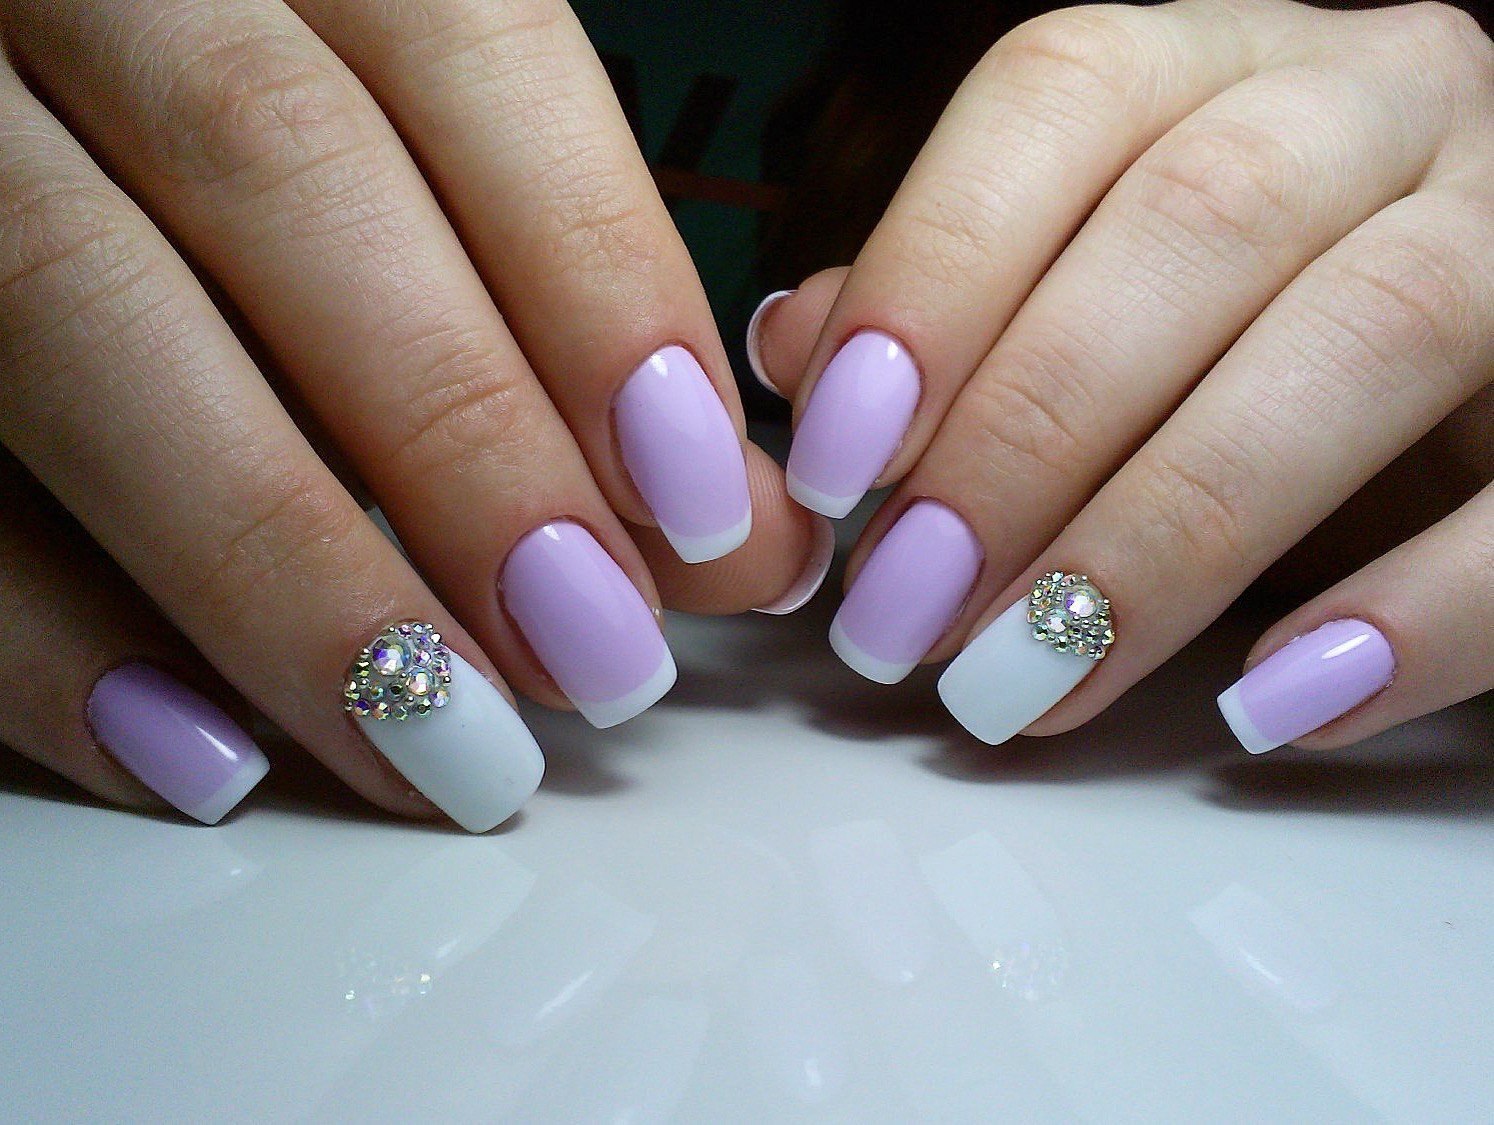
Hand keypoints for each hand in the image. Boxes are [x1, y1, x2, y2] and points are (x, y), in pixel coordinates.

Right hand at [0, 0, 825, 828]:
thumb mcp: (412, 151)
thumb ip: (563, 294)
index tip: (699, 496)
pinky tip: (196, 751)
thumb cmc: (257, 148)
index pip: (464, 46)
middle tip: (598, 650)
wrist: (24, 78)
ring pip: (79, 304)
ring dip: (280, 563)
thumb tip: (735, 524)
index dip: (595, 275)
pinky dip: (42, 625)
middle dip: (464, 441)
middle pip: (285, 170)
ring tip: (444, 741)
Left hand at [752, 0, 1493, 751]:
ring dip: (1170, 536)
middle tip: (910, 610)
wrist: (1476, 356)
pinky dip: (1413, 614)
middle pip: (1200, 225)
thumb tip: (805, 350)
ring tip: (1032, 678)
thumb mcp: (1090, 279)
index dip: (934, 272)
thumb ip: (952, 302)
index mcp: (1220, 63)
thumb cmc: (1241, 314)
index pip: (1061, 97)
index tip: (842, 456)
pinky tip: (1271, 703)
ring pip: (1370, 334)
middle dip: (1028, 436)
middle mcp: (1380, 102)